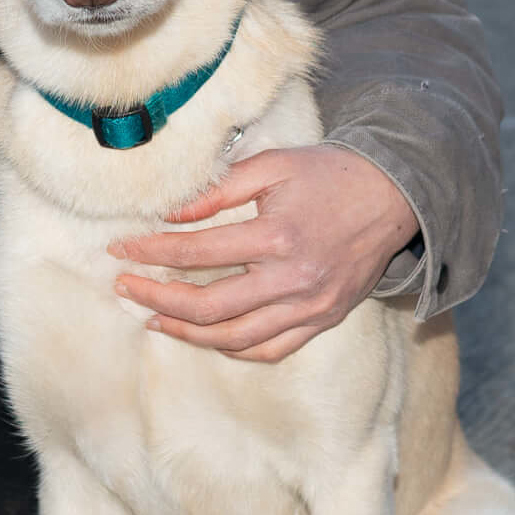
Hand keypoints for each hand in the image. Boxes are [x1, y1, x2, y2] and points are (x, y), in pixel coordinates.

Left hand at [109, 146, 419, 363]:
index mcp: (278, 236)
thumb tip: (168, 214)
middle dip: (157, 299)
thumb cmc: (329, 174)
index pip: (197, 253)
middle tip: (125, 289)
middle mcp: (293, 280)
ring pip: (236, 338)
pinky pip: (271, 349)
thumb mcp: (272, 165)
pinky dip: (233, 349)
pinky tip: (206, 337)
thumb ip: (218, 190)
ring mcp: (311, 307)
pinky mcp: (323, 320)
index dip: (151, 252)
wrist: (394, 196)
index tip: (120, 250)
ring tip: (154, 319)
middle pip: (209, 307)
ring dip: (187, 333)